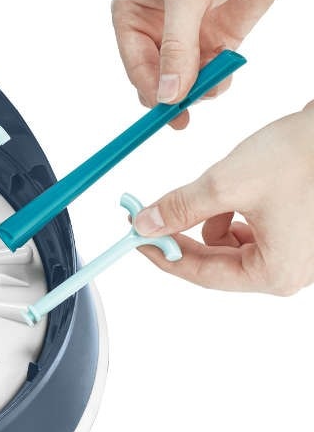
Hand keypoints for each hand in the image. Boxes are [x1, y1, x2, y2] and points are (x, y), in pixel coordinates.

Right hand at [111, 0, 302, 128]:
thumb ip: (176, 48)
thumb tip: (167, 95)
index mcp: (131, 13)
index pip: (135, 65)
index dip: (150, 89)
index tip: (167, 110)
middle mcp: (153, 27)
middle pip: (156, 78)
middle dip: (173, 93)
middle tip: (185, 116)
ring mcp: (185, 35)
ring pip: (183, 81)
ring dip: (199, 86)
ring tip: (216, 74)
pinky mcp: (214, 39)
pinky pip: (209, 73)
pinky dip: (217, 78)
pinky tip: (227, 67)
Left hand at [133, 102, 313, 294]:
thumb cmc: (304, 156)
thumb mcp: (226, 184)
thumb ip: (180, 208)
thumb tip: (146, 224)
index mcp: (275, 273)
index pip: (202, 274)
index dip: (164, 255)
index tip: (135, 239)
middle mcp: (288, 271)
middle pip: (215, 261)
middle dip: (184, 234)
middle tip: (152, 214)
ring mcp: (295, 251)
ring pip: (229, 243)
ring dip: (209, 218)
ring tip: (215, 189)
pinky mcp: (296, 229)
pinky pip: (248, 229)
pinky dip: (231, 209)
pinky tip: (237, 186)